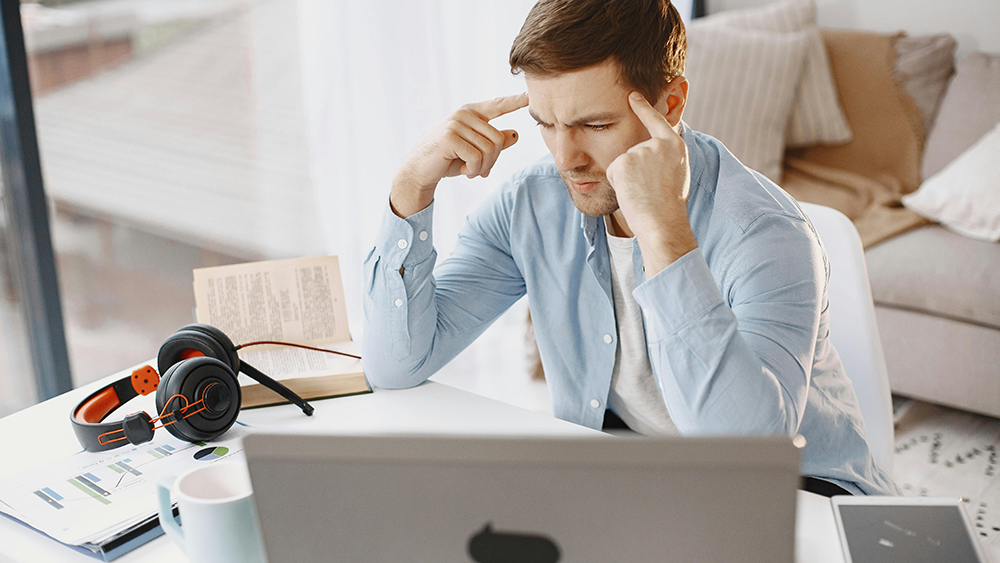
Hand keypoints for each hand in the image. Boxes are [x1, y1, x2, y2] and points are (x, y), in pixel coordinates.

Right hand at [391, 93, 528, 217]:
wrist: (419, 171)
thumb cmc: (447, 160)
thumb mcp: (474, 152)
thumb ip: (493, 143)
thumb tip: (516, 134)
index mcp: (471, 113)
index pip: (497, 105)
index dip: (515, 101)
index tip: (530, 95)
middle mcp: (464, 114)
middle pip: (498, 139)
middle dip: (492, 161)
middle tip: (480, 170)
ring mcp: (456, 123)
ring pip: (489, 149)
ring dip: (483, 167)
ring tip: (470, 171)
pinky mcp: (450, 137)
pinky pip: (477, 157)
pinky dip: (474, 170)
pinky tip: (463, 171)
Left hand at [606, 91, 696, 272]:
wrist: (662, 223)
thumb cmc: (669, 206)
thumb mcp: (676, 173)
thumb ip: (664, 156)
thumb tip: (648, 149)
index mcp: (675, 145)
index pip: (656, 121)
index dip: (643, 107)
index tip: (632, 94)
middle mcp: (657, 144)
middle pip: (634, 150)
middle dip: (636, 170)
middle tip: (650, 189)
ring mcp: (639, 151)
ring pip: (623, 162)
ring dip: (628, 178)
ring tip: (643, 192)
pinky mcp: (622, 161)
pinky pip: (613, 171)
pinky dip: (618, 183)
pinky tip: (632, 192)